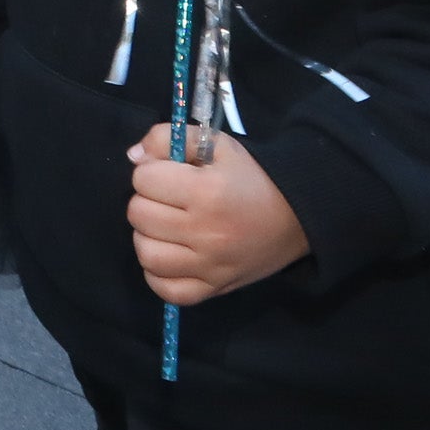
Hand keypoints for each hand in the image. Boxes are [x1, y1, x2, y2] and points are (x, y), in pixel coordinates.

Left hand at [124, 131, 309, 306]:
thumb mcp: (217, 144)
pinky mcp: (213, 289)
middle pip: (138, 215)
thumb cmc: (252, 178)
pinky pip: (165, 290)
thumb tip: (133, 156)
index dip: (151, 171)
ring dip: (148, 236)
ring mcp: (209, 266)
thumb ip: (171, 138)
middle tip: (168, 200)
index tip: (169, 174)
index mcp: (207, 191)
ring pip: (146, 253)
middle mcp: (206, 232)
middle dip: (147, 200)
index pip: (143, 179)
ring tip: (166, 227)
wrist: (297, 217)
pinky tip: (170, 255)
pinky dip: (158, 274)